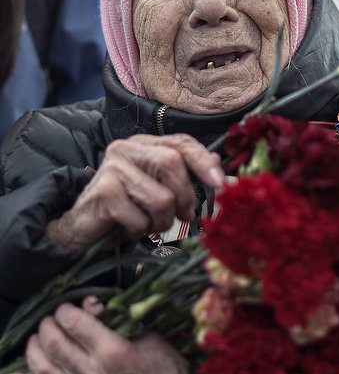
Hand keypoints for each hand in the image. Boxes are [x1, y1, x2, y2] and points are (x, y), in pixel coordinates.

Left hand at [7, 302, 187, 373]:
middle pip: (55, 344)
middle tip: (51, 319)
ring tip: (36, 340)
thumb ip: (119, 321)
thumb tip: (93, 308)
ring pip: (44, 372)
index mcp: (113, 351)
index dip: (65, 310)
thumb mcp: (149, 338)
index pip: (74, 322)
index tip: (67, 307)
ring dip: (34, 351)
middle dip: (47, 325)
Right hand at [46, 133, 223, 249]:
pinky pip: (140, 219)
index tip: (221, 182)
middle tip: (182, 216)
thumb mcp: (157, 187)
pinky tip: (127, 227)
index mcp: (144, 144)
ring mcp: (112, 169)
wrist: (81, 227)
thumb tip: (218, 167)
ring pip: (161, 198)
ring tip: (148, 223)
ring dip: (161, 221)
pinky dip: (139, 230)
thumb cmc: (126, 207)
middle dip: (184, 197)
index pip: (181, 142)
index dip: (203, 161)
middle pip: (172, 164)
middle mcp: (126, 149)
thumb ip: (183, 175)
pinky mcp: (103, 193)